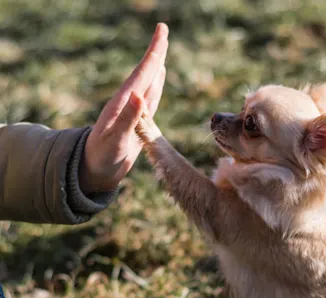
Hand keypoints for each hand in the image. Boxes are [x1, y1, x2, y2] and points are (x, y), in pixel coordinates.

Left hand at [79, 23, 168, 193]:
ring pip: (149, 84)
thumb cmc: (101, 158)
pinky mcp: (137, 123)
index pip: (142, 73)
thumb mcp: (114, 140)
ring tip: (161, 52)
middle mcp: (128, 104)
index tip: (162, 30)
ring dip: (156, 67)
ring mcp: (133, 113)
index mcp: (122, 103)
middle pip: (146, 73)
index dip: (154, 52)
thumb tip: (140, 96)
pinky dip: (156, 87)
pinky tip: (158, 80)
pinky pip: (150, 100)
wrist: (95, 172)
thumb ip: (127, 119)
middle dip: (156, 52)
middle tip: (164, 30)